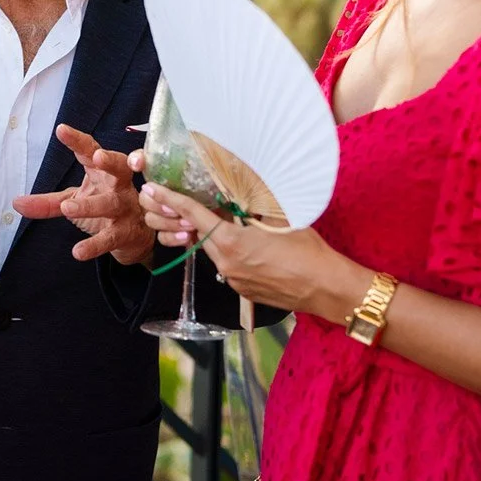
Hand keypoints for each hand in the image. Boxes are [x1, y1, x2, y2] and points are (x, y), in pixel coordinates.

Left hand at [14, 125, 153, 264]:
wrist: (134, 238)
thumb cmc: (103, 208)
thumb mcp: (73, 200)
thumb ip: (46, 202)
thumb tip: (15, 203)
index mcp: (102, 172)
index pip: (91, 150)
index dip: (77, 140)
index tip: (61, 130)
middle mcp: (118, 185)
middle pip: (119, 168)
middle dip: (111, 161)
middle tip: (97, 157)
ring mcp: (124, 208)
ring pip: (111, 203)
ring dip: (91, 205)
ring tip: (67, 208)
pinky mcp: (126, 232)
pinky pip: (111, 238)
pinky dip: (95, 244)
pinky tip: (78, 252)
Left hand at [139, 181, 372, 320]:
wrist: (326, 287)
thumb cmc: (308, 249)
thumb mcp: (280, 216)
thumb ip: (253, 203)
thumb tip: (239, 189)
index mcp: (232, 242)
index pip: (194, 216)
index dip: (172, 200)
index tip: (153, 190)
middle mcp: (226, 263)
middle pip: (200, 235)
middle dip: (191, 218)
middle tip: (183, 201)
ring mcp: (234, 280)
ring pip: (214, 251)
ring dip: (215, 236)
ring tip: (228, 222)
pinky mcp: (243, 292)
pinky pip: (229, 266)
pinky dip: (231, 252)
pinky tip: (247, 245)